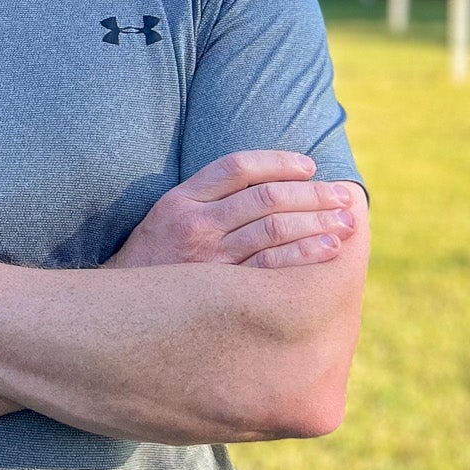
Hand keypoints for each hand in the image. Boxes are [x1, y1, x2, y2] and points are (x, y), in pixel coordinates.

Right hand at [108, 151, 358, 270]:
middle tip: (344, 196)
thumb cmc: (154, 258)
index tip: (310, 166)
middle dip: (313, 194)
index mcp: (182, 199)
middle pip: (265, 197)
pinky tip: (329, 249)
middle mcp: (196, 224)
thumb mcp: (168, 215)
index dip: (279, 162)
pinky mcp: (221, 288)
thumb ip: (208, 198)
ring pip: (274, 228)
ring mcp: (209, 257)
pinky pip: (271, 266)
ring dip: (318, 222)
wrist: (123, 307)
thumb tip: (268, 182)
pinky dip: (305, 254)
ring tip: (346, 221)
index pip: (237, 166)